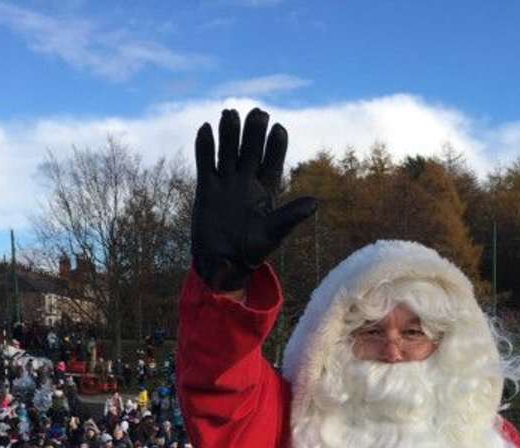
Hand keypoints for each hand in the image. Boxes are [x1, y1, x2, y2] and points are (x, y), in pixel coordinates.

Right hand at [192, 108, 317, 290]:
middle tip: (258, 113)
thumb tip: (315, 203)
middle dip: (254, 132)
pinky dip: (205, 147)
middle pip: (251, 151)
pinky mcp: (207, 188)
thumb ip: (290, 216)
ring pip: (228, 151)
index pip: (273, 162)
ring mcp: (226, 183)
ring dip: (229, 133)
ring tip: (230, 113)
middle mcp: (247, 182)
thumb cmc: (253, 250)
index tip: (278, 129)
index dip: (276, 146)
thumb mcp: (274, 233)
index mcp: (266, 190)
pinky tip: (206, 128)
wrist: (224, 262)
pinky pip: (206, 163)